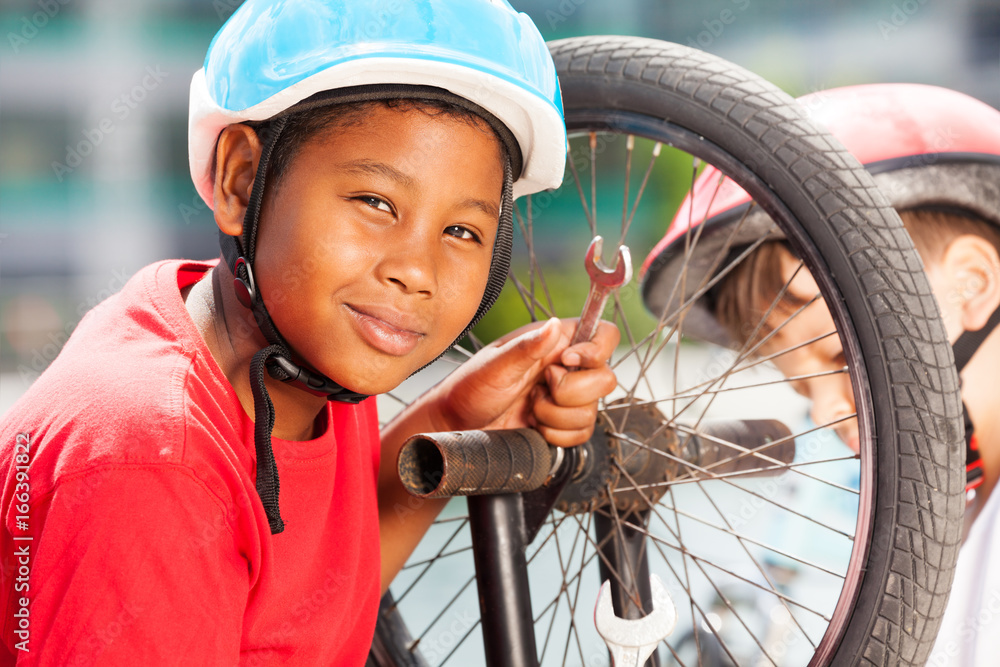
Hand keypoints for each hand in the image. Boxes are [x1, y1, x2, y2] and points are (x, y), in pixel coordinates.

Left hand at [428, 317, 619, 446]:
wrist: (460, 425)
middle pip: (605, 379)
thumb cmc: (470, 388)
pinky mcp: (564, 424)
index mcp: (555, 342)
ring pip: (592, 411)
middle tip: (537, 389)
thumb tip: (553, 324)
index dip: (596, 350)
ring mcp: (568, 397)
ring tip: (529, 407)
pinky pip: (582, 433)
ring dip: (555, 416)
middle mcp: (567, 367)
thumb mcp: (496, 365)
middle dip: (569, 393)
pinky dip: (556, 434)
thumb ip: (528, 347)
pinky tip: (534, 424)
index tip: (567, 362)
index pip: (604, 334)